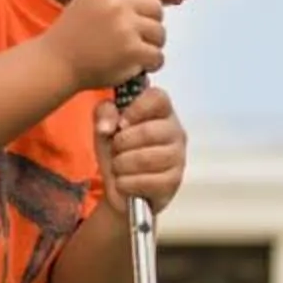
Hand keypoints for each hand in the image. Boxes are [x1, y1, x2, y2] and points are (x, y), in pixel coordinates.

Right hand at [49, 0, 165, 93]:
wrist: (56, 63)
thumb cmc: (74, 34)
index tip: (145, 4)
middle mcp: (118, 2)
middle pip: (157, 7)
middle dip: (150, 23)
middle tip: (135, 35)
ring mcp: (126, 27)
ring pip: (160, 33)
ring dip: (151, 45)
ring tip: (133, 51)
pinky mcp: (132, 51)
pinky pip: (158, 56)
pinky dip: (150, 64)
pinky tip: (136, 65)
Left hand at [95, 78, 185, 210]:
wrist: (123, 183)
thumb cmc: (120, 147)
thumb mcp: (106, 125)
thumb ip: (104, 114)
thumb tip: (106, 127)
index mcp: (162, 110)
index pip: (157, 98)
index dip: (136, 109)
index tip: (121, 124)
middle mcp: (175, 131)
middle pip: (148, 132)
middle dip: (121, 144)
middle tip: (115, 149)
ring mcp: (178, 157)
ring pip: (145, 159)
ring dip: (122, 165)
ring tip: (118, 166)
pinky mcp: (174, 181)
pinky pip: (147, 182)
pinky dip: (127, 184)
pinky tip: (124, 182)